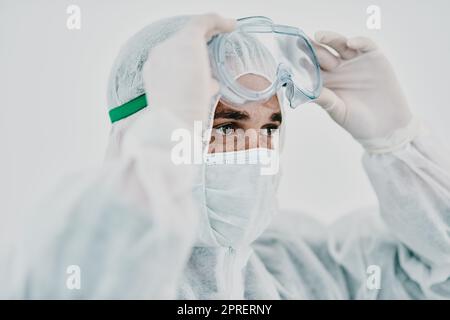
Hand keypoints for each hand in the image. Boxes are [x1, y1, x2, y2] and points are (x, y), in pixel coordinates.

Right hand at [143, 13, 235, 124]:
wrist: (176, 123)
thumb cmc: (181, 121)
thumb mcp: (188, 104)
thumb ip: (199, 90)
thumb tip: (213, 84)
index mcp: (155, 71)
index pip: (174, 55)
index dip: (190, 53)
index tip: (205, 54)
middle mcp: (159, 55)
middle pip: (183, 40)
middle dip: (201, 38)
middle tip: (219, 37)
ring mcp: (171, 46)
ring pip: (194, 29)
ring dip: (212, 27)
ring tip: (228, 27)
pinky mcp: (188, 41)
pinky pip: (204, 22)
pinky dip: (218, 21)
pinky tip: (231, 25)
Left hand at [312, 31, 416, 151]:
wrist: (386, 126)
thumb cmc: (358, 122)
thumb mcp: (338, 111)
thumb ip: (324, 99)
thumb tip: (302, 91)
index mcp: (326, 82)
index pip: (311, 68)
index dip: (302, 63)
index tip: (291, 59)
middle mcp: (338, 69)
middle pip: (323, 54)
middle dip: (312, 48)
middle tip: (301, 42)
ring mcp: (355, 62)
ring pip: (340, 45)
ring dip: (330, 39)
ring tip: (319, 36)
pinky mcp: (373, 57)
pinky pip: (365, 45)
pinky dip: (358, 42)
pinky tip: (350, 43)